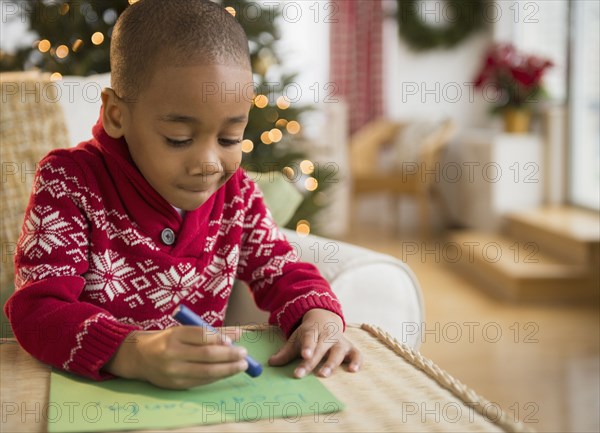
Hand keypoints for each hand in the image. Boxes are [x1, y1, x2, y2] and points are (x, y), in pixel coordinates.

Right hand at [103, 326, 247, 388]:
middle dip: (229, 355)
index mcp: (175, 335)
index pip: (202, 335)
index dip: (220, 339)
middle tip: (244, 354)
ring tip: (242, 366)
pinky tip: (226, 372)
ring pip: (206, 372)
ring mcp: (173, 371)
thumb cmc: (167, 340)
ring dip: (227, 369)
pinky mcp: (175, 385)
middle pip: (207, 355)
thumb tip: (239, 333)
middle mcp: (172, 353)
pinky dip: (217, 377)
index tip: (235, 341)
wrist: (139, 357)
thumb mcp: (185, 330)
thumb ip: (211, 331)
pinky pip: (201, 381)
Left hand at [268, 309, 361, 377]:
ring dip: (332, 363)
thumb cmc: (309, 334)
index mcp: (313, 331)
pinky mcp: (350, 347)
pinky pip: (357, 354)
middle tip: (305, 372)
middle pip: (321, 348)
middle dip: (314, 360)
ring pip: (338, 352)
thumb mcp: (296, 339)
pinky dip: (357, 362)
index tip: (304, 355)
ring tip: (324, 375)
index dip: (307, 346)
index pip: (309, 339)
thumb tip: (270, 363)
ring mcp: (340, 341)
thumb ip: (285, 352)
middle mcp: (327, 336)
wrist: (326, 318)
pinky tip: (353, 370)